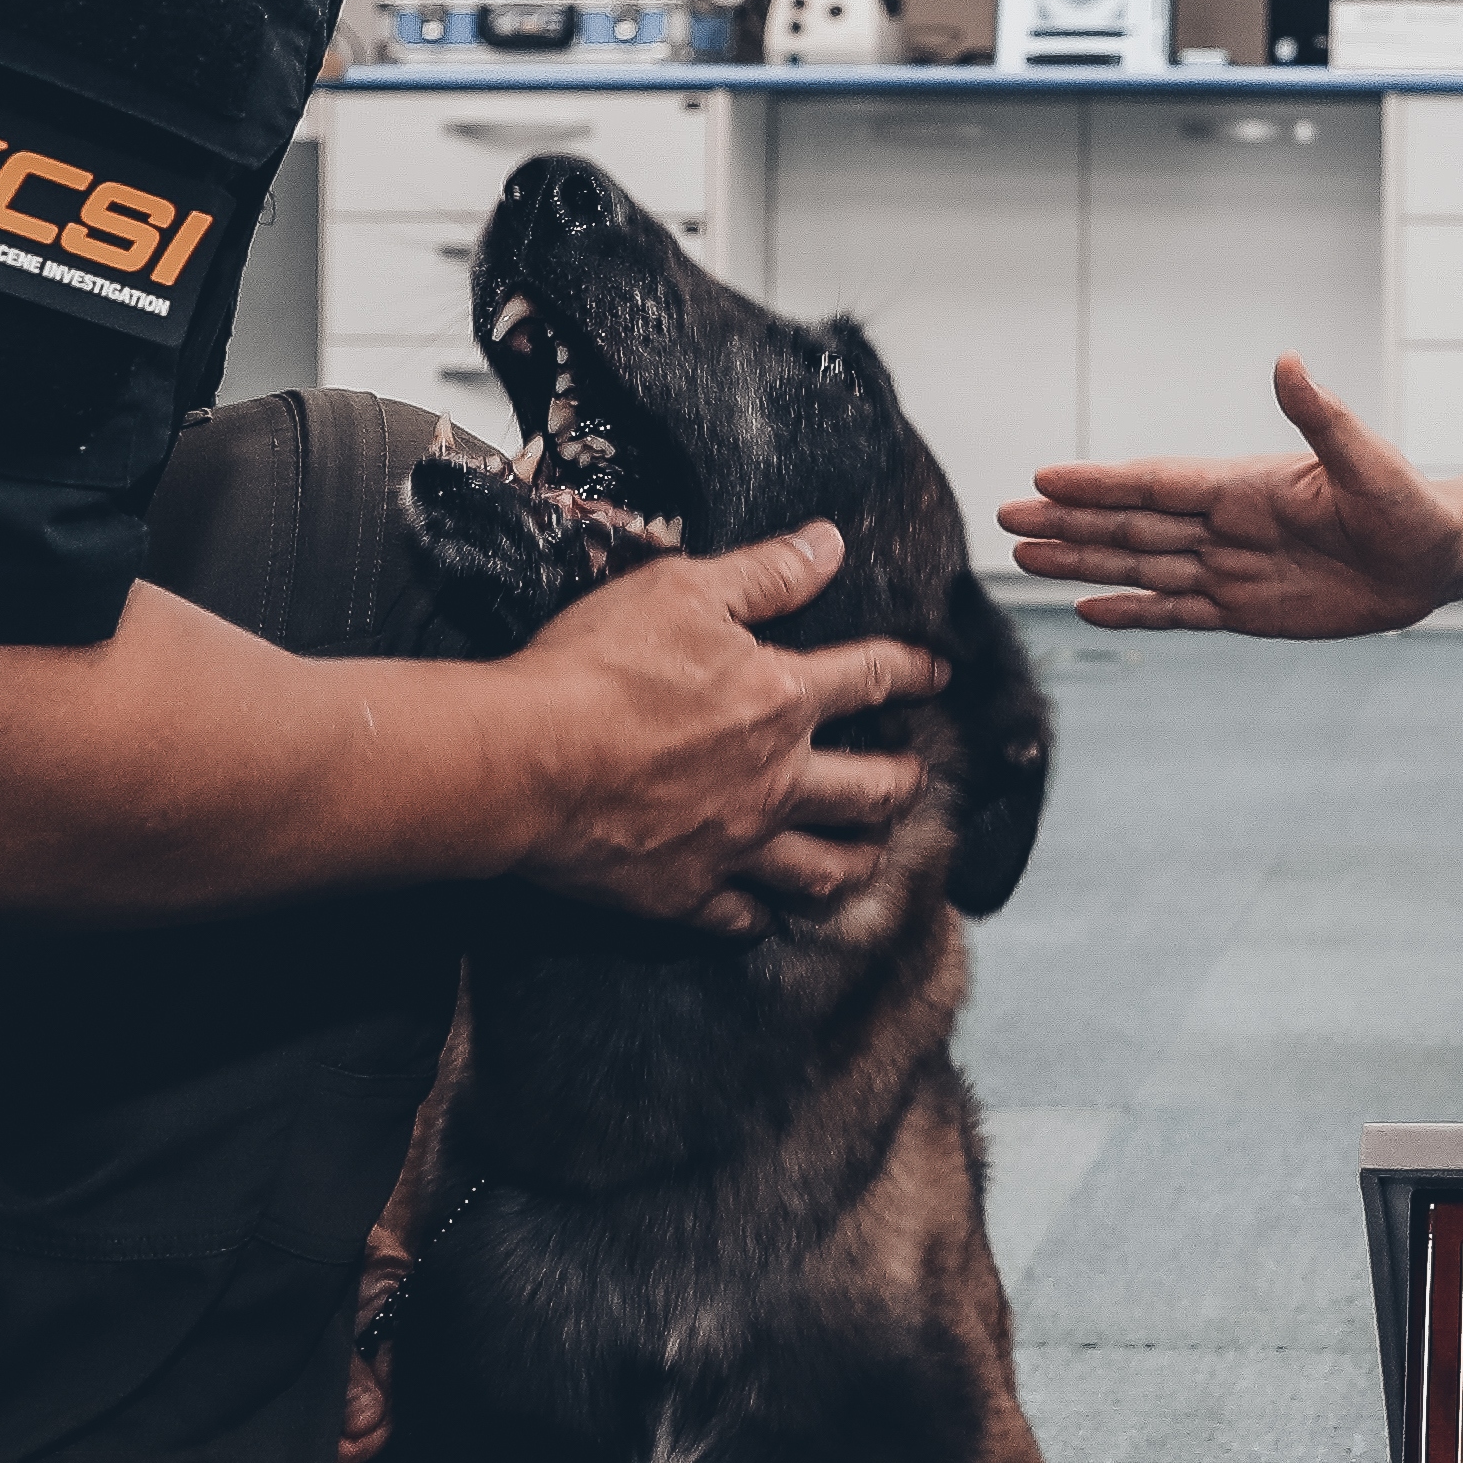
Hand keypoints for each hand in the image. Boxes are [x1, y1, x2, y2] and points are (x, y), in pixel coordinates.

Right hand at [502, 524, 943, 933]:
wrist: (525, 761)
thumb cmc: (595, 669)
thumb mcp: (682, 591)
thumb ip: (765, 573)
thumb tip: (828, 545)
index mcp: (781, 700)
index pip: (871, 678)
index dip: (913, 671)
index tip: (938, 674)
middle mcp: (776, 781)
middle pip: (872, 790)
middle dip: (905, 781)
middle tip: (917, 778)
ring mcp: (736, 845)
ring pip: (824, 868)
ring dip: (856, 860)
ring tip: (871, 855)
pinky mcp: (686, 892)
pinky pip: (742, 917)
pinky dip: (760, 915)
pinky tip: (766, 912)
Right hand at [1000, 357, 1462, 635]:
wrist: (1436, 557)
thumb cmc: (1410, 503)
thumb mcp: (1368, 461)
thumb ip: (1323, 418)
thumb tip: (1290, 363)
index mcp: (1246, 485)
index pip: (1157, 483)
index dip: (1101, 482)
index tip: (1044, 476)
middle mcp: (1227, 525)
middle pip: (1132, 524)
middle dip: (1069, 520)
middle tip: (1005, 517)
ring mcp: (1231, 567)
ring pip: (1141, 566)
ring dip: (1083, 561)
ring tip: (1025, 556)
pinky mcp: (1245, 609)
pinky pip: (1177, 612)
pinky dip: (1132, 611)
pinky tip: (1088, 606)